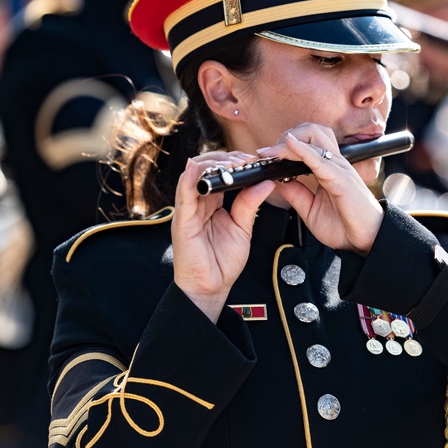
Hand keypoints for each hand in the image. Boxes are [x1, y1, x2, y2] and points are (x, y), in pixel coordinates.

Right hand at [172, 151, 275, 321]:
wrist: (211, 287)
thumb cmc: (223, 261)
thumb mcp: (242, 228)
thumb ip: (250, 204)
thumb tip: (266, 182)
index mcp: (211, 203)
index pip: (220, 173)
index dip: (235, 162)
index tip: (256, 160)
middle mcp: (198, 203)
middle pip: (207, 169)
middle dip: (228, 160)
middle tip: (249, 160)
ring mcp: (188, 210)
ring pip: (194, 175)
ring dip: (214, 164)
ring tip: (234, 163)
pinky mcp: (181, 221)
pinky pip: (183, 195)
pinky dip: (188, 179)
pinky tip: (196, 168)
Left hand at [258, 124, 383, 253]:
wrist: (365, 241)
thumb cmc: (344, 225)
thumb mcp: (310, 209)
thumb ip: (295, 193)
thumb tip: (276, 180)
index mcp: (327, 168)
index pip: (307, 141)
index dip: (285, 143)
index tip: (264, 154)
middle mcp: (334, 164)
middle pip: (312, 130)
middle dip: (287, 136)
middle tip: (269, 153)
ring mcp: (339, 169)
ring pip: (316, 137)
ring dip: (292, 140)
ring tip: (276, 152)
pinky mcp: (342, 179)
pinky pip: (321, 159)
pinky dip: (304, 150)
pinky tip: (291, 146)